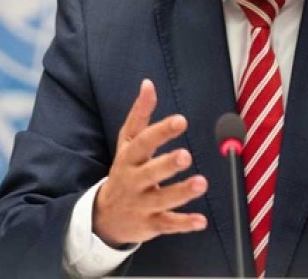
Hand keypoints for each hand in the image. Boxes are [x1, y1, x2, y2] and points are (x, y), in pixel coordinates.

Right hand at [93, 79, 207, 246]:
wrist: (105, 216)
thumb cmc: (124, 171)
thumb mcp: (127, 142)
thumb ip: (140, 114)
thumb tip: (148, 83)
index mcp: (129, 157)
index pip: (144, 142)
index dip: (162, 131)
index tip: (181, 121)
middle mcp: (134, 180)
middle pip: (150, 172)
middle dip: (168, 164)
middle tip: (186, 155)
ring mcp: (142, 204)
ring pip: (162, 199)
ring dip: (182, 192)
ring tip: (202, 183)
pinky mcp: (150, 224)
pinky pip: (168, 224)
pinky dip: (184, 224)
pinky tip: (201, 221)